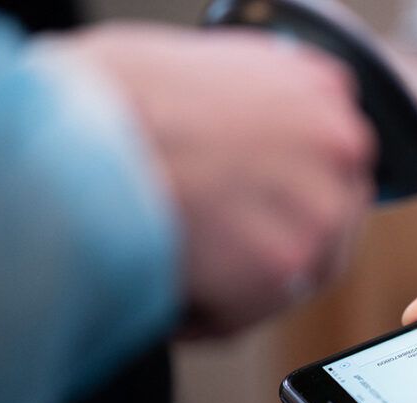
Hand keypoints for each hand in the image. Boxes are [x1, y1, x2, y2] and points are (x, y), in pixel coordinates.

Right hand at [68, 24, 375, 335]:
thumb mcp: (217, 71)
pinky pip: (245, 314)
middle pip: (326, 227)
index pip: (335, 167)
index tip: (260, 215)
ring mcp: (318, 210)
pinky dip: (202, 317)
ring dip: (236, 287)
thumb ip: (265, 111)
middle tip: (218, 253)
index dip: (289, 198)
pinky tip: (164, 289)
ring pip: (290, 276)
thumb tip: (263, 153)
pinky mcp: (282, 267)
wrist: (78, 131)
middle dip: (273, 248)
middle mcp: (338, 147)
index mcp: (324, 91)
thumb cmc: (118, 94)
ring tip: (174, 268)